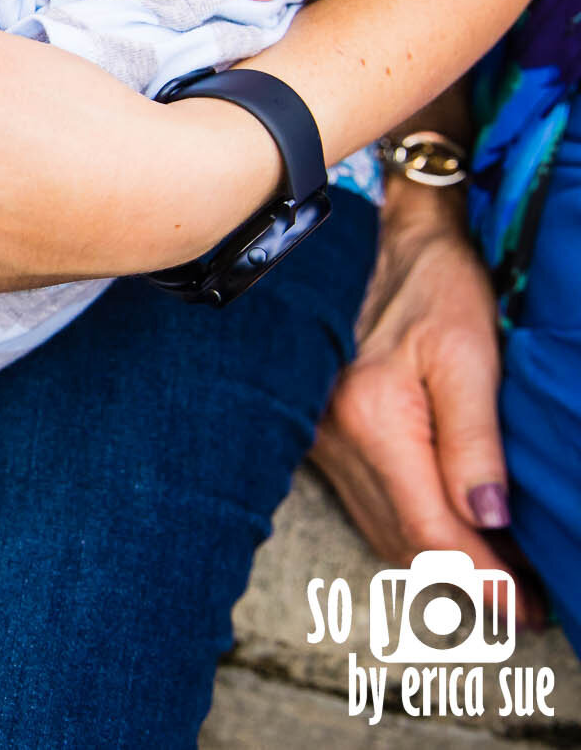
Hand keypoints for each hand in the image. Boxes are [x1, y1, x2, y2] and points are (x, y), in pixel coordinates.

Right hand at [311, 194, 533, 610]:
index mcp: (373, 420)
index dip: (481, 577)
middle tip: (525, 608)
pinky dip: (410, 532)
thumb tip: (490, 520)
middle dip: (465, 583)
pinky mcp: (324, 435)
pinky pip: (368, 504)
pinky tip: (447, 535)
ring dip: (438, 564)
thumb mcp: (468, 355)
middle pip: (403, 540)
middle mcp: (337, 439)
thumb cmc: (433, 288)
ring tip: (498, 583)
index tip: (527, 606)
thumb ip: (475, 440)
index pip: (430, 526)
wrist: (375, 243)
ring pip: (382, 529)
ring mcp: (323, 440)